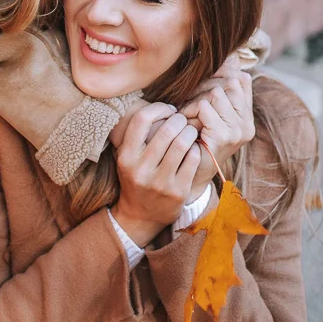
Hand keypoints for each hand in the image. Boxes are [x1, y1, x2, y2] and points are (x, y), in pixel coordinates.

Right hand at [111, 103, 201, 246]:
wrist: (141, 216)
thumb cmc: (136, 177)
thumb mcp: (127, 157)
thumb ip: (137, 135)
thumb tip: (160, 105)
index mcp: (126, 157)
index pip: (142, 120)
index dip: (159, 108)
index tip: (169, 110)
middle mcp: (141, 169)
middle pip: (167, 130)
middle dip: (179, 120)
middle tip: (183, 121)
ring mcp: (160, 182)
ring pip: (182, 143)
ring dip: (190, 132)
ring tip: (190, 132)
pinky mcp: (178, 192)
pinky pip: (193, 160)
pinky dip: (197, 150)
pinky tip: (194, 149)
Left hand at [183, 72, 254, 202]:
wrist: (188, 176)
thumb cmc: (194, 141)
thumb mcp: (210, 115)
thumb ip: (220, 95)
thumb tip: (229, 63)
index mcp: (247, 118)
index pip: (241, 80)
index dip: (220, 77)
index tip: (203, 88)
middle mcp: (247, 124)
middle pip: (228, 83)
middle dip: (205, 89)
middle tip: (192, 105)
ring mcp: (238, 131)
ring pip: (216, 93)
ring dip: (195, 102)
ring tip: (189, 117)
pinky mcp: (224, 136)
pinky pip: (205, 106)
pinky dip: (190, 111)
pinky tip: (187, 124)